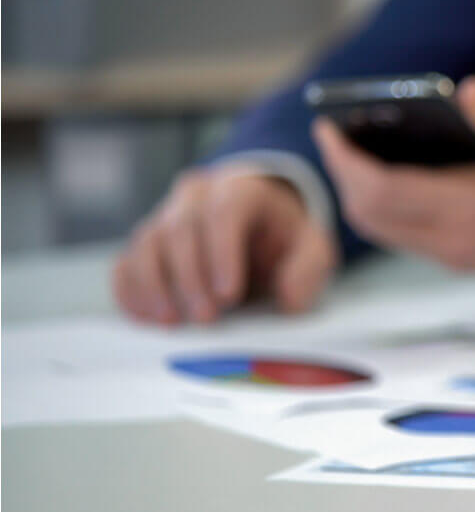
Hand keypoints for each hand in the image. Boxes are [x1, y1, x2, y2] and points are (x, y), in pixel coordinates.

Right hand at [111, 168, 338, 324]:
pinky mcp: (145, 244)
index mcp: (240, 189)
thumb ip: (308, 268)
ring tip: (173, 322)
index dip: (223, 253)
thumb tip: (289, 298)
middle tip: (207, 318)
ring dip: (155, 285)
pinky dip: (130, 291)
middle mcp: (196, 195)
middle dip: (191, 277)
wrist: (258, 229)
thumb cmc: (283, 238)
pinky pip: (126, 263)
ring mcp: (164, 216)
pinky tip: (147, 317)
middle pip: (181, 228)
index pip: (225, 211)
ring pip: (146, 243)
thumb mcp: (312, 248)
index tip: (229, 294)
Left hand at [313, 76, 474, 275]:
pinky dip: (387, 207)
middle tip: (336, 136)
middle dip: (342, 176)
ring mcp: (459, 255)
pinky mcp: (465, 259)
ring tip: (357, 151)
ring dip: (361, 194)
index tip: (328, 127)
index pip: (381, 190)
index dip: (344, 160)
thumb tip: (460, 94)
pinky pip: (406, 236)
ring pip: (383, 230)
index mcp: (474, 206)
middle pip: (369, 216)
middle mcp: (457, 240)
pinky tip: (394, 171)